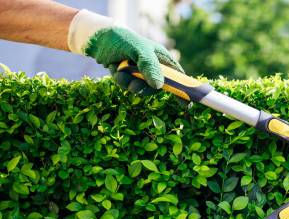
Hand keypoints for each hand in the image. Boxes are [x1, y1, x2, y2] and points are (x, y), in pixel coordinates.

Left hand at [68, 10, 182, 94]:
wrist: (98, 39)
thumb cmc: (122, 39)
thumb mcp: (139, 50)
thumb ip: (150, 66)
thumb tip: (159, 86)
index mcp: (162, 58)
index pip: (178, 77)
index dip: (184, 90)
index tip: (187, 105)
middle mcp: (154, 67)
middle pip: (158, 87)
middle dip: (145, 88)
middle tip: (135, 85)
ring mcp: (142, 74)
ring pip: (142, 89)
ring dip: (130, 84)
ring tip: (120, 72)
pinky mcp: (129, 78)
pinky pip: (129, 87)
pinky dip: (121, 81)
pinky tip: (115, 70)